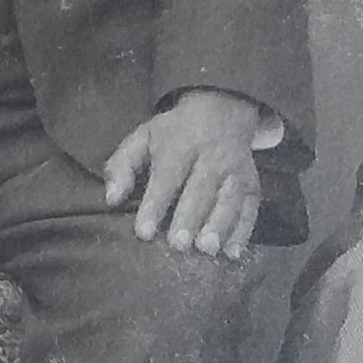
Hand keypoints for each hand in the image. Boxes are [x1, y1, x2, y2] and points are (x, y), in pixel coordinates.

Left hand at [104, 88, 265, 256]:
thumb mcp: (142, 137)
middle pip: (200, 191)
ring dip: (219, 226)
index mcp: (180, 145)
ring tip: (206, 249)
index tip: (143, 232)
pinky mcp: (252, 185)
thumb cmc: (174, 133)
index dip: (154, 205)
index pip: (166, 177)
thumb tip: (110, 199)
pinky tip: (233, 252)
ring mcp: (236, 172)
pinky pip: (251, 209)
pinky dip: (244, 231)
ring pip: (229, 200)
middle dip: (189, 218)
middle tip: (178, 245)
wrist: (223, 109)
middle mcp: (212, 158)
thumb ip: (122, 166)